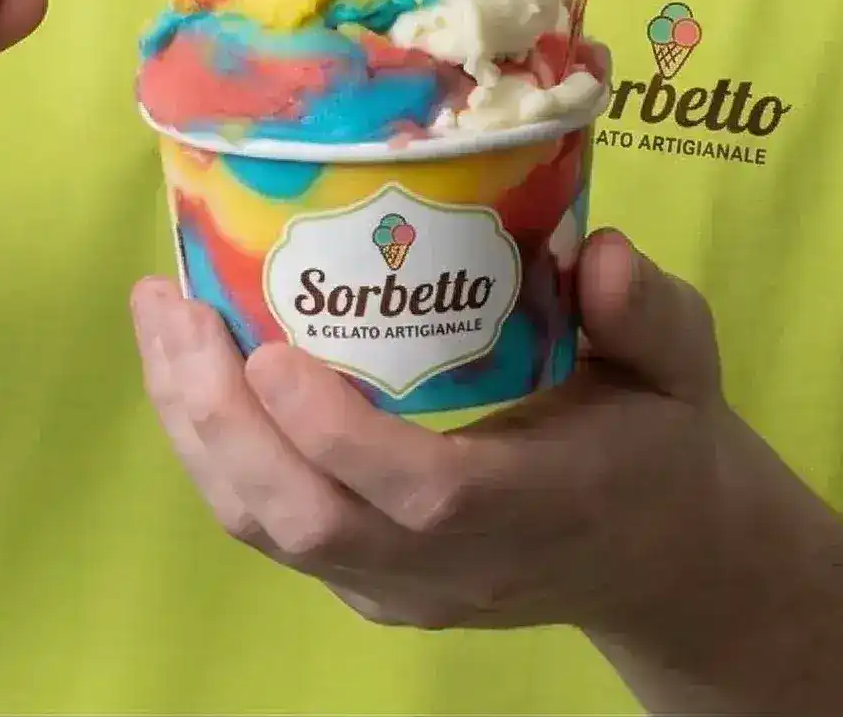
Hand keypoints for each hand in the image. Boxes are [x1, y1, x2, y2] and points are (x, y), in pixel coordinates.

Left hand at [131, 227, 724, 636]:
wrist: (663, 556)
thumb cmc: (662, 438)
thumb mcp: (683, 364)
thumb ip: (650, 311)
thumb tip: (603, 256)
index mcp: (538, 506)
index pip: (424, 494)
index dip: (336, 433)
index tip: (269, 349)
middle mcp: (456, 565)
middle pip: (310, 521)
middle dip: (221, 419)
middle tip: (173, 304)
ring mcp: (402, 587)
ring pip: (271, 531)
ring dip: (197, 429)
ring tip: (160, 319)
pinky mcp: (368, 582)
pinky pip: (272, 529)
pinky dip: (216, 450)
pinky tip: (188, 365)